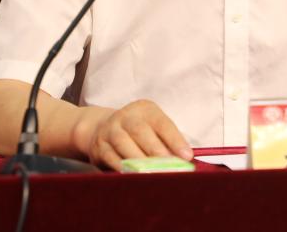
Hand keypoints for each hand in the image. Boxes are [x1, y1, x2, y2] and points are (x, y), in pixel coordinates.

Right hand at [77, 99, 192, 169]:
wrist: (102, 129)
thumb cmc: (138, 132)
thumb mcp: (153, 128)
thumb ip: (166, 142)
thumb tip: (183, 160)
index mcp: (145, 109)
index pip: (162, 123)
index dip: (175, 140)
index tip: (187, 156)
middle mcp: (126, 116)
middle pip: (140, 131)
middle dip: (156, 151)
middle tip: (169, 168)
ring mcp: (110, 130)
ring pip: (124, 144)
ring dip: (139, 161)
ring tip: (153, 174)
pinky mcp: (99, 147)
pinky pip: (111, 158)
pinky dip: (123, 168)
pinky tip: (134, 177)